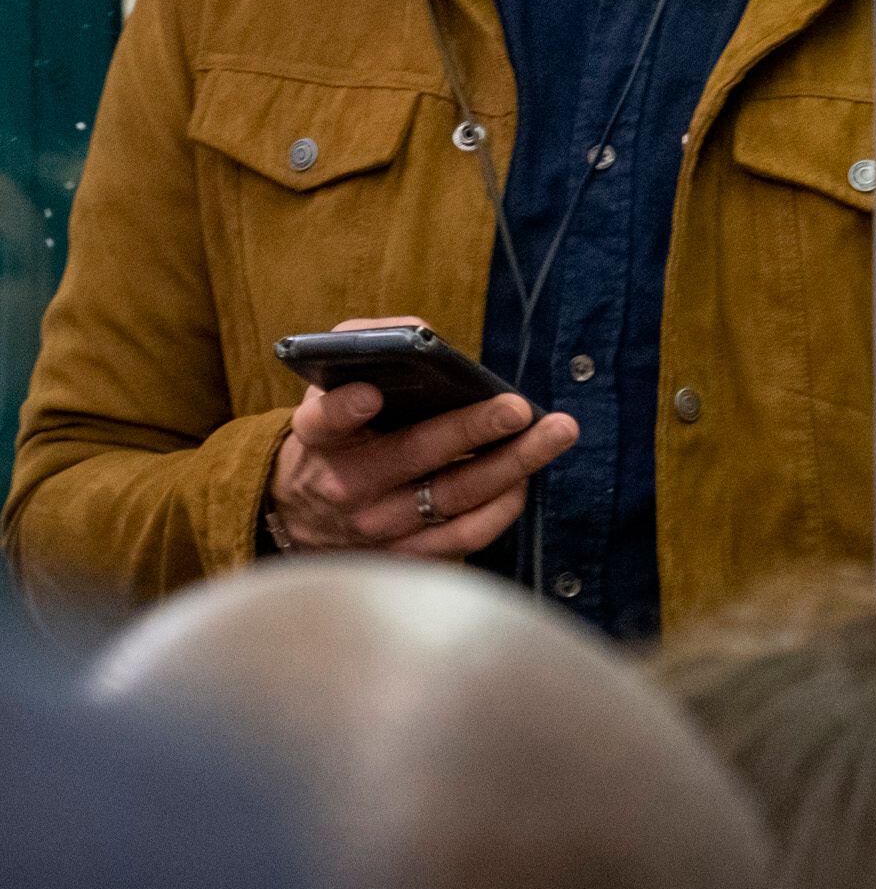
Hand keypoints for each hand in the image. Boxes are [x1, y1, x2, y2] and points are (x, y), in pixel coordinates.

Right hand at [268, 316, 577, 558]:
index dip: (345, 408)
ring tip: (555, 432)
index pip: (325, 421)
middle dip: (472, 428)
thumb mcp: (330, 389)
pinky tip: (528, 474)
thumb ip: (364, 350)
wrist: (306, 516)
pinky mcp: (408, 555)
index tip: (370, 394)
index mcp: (321, 438)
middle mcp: (345, 485)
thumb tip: (422, 333)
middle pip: (414, 455)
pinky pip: (467, 534)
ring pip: (454, 497)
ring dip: (513, 464)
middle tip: (517, 407)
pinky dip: (504, 504)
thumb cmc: (339, 436)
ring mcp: (377, 527)